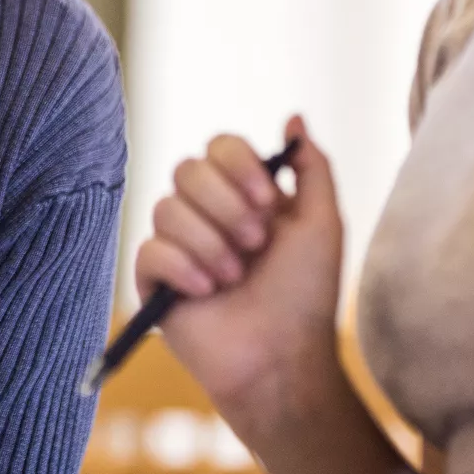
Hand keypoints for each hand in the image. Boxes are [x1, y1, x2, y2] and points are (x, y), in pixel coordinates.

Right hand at [133, 115, 347, 435]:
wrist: (283, 357)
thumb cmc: (307, 296)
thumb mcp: (323, 224)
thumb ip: (311, 167)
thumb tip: (294, 116)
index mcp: (242, 195)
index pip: (219, 146)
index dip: (237, 165)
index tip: (267, 199)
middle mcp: (205, 214)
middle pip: (186, 169)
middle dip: (224, 205)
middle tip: (255, 243)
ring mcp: (177, 246)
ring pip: (166, 208)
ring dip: (210, 243)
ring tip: (234, 279)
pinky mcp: (153, 280)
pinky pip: (150, 249)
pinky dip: (183, 268)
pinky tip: (207, 293)